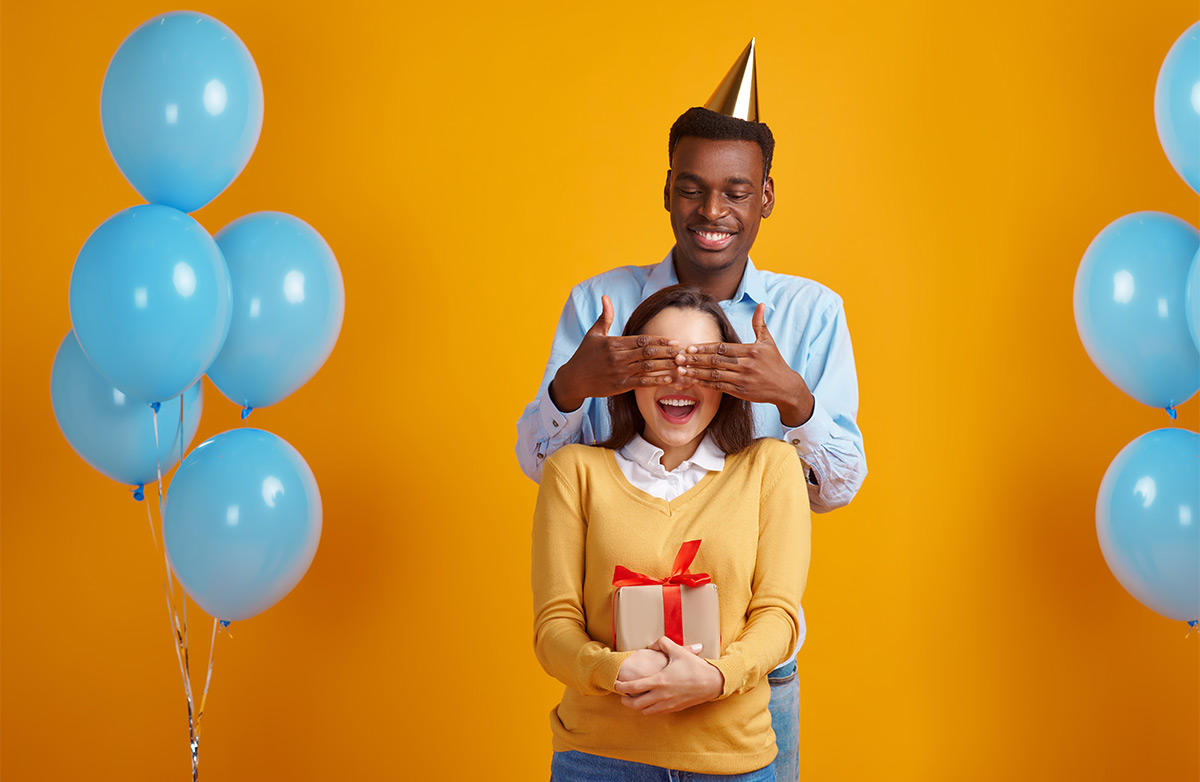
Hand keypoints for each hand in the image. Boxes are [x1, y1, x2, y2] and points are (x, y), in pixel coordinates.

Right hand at [549, 295, 680, 411]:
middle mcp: (618, 357)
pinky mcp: (620, 386)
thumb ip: (605, 317)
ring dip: (666, 365)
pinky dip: (658, 380)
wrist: (573, 379)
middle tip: (683, 351)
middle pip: (648, 353)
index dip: (660, 340)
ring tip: (681, 364)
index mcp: (614, 343)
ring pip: (648, 368)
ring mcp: (620, 372)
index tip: (674, 340)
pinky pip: (643, 382)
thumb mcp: (593, 334)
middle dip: (667, 351)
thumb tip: (605, 297)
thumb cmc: (584, 355)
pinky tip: (670, 378)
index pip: (642, 340)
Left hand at [613, 637, 723, 715]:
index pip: (634, 687)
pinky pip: (655, 713)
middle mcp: (662, 695)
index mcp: (660, 681)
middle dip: (625, 700)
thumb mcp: (678, 650)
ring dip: (636, 706)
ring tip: (633, 698)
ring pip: (645, 711)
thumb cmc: (694, 666)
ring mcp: (668, 704)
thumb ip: (662, 643)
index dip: (621, 687)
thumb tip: (650, 645)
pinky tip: (648, 701)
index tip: (615, 684)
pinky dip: (648, 709)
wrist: (712, 683)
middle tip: (621, 695)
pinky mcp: (674, 709)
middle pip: (636, 704)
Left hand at [676, 303, 814, 426]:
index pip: (724, 348)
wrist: (785, 387)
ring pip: (715, 375)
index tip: (690, 347)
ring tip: (681, 370)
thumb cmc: (775, 362)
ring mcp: (743, 380)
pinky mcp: (741, 392)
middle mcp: (746, 366)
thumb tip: (761, 304)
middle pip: (716, 361)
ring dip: (696, 372)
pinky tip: (694, 381)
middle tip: (679, 357)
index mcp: (751, 351)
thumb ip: (760, 323)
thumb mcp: (768, 342)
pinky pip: (720, 387)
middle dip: (696, 359)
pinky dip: (705, 384)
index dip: (705, 348)